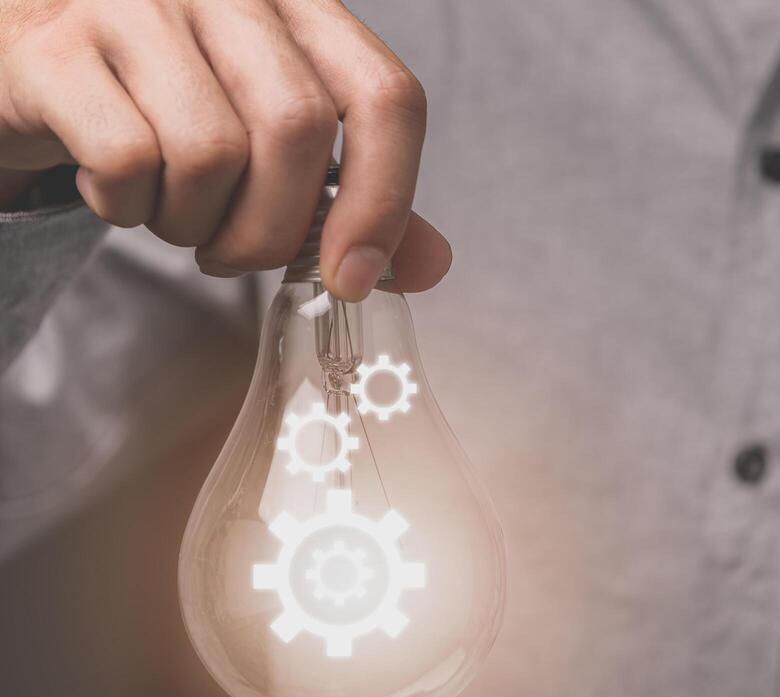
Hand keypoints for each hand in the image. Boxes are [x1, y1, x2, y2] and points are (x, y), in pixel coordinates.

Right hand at [0, 0, 450, 298]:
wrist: (30, 62)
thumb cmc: (165, 102)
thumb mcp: (271, 137)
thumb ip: (352, 195)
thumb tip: (428, 268)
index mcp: (299, 4)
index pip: (387, 96)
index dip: (385, 200)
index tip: (354, 275)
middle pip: (299, 131)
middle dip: (273, 231)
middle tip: (235, 253)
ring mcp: (134, 2)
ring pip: (211, 152)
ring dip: (194, 223)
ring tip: (173, 211)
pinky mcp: (54, 45)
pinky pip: (127, 158)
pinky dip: (125, 205)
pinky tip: (115, 189)